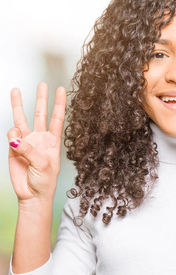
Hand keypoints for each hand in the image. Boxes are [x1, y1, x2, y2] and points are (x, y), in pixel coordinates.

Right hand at [7, 82, 65, 203]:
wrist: (32, 195)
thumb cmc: (44, 181)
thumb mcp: (43, 165)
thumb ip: (30, 150)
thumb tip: (16, 139)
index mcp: (53, 141)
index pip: (57, 118)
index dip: (60, 103)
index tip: (62, 89)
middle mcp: (40, 138)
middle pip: (41, 114)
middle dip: (41, 99)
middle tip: (42, 83)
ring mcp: (27, 142)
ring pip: (22, 119)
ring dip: (19, 105)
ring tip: (15, 90)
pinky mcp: (14, 149)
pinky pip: (11, 136)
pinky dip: (12, 137)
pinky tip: (15, 144)